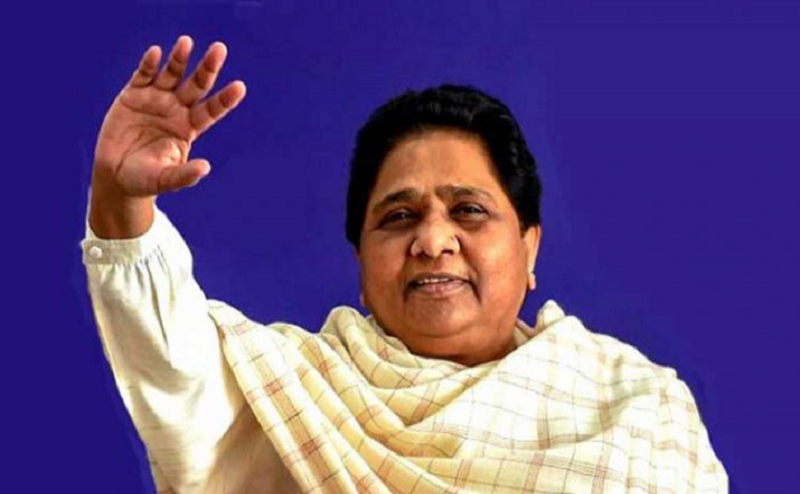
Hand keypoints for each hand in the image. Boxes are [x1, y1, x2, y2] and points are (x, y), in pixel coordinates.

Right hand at [93, 35, 245, 197]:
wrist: (114, 174)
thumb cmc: (145, 179)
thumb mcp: (165, 180)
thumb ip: (184, 175)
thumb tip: (206, 168)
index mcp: (189, 128)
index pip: (212, 110)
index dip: (225, 99)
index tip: (240, 87)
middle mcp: (176, 110)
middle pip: (196, 85)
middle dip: (207, 68)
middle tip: (220, 49)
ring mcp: (155, 100)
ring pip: (172, 74)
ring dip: (179, 59)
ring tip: (186, 42)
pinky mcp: (132, 95)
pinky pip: (143, 76)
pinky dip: (148, 64)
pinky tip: (155, 53)